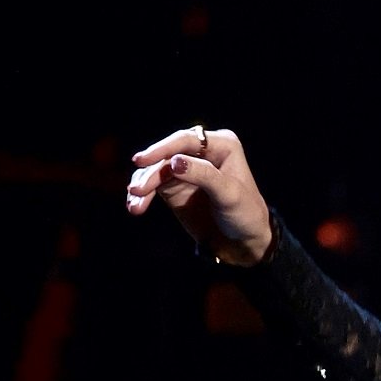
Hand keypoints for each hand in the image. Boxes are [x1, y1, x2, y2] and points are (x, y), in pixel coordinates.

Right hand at [124, 126, 271, 264]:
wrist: (242, 240)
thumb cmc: (245, 213)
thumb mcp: (230, 194)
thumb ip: (205, 175)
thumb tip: (174, 161)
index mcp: (222, 145)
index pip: (187, 140)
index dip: (163, 149)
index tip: (142, 161)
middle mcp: (202, 151)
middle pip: (167, 154)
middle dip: (150, 172)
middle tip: (136, 190)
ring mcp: (185, 167)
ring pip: (155, 169)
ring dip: (142, 186)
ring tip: (135, 205)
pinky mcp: (173, 184)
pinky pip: (152, 184)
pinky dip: (142, 194)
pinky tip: (135, 206)